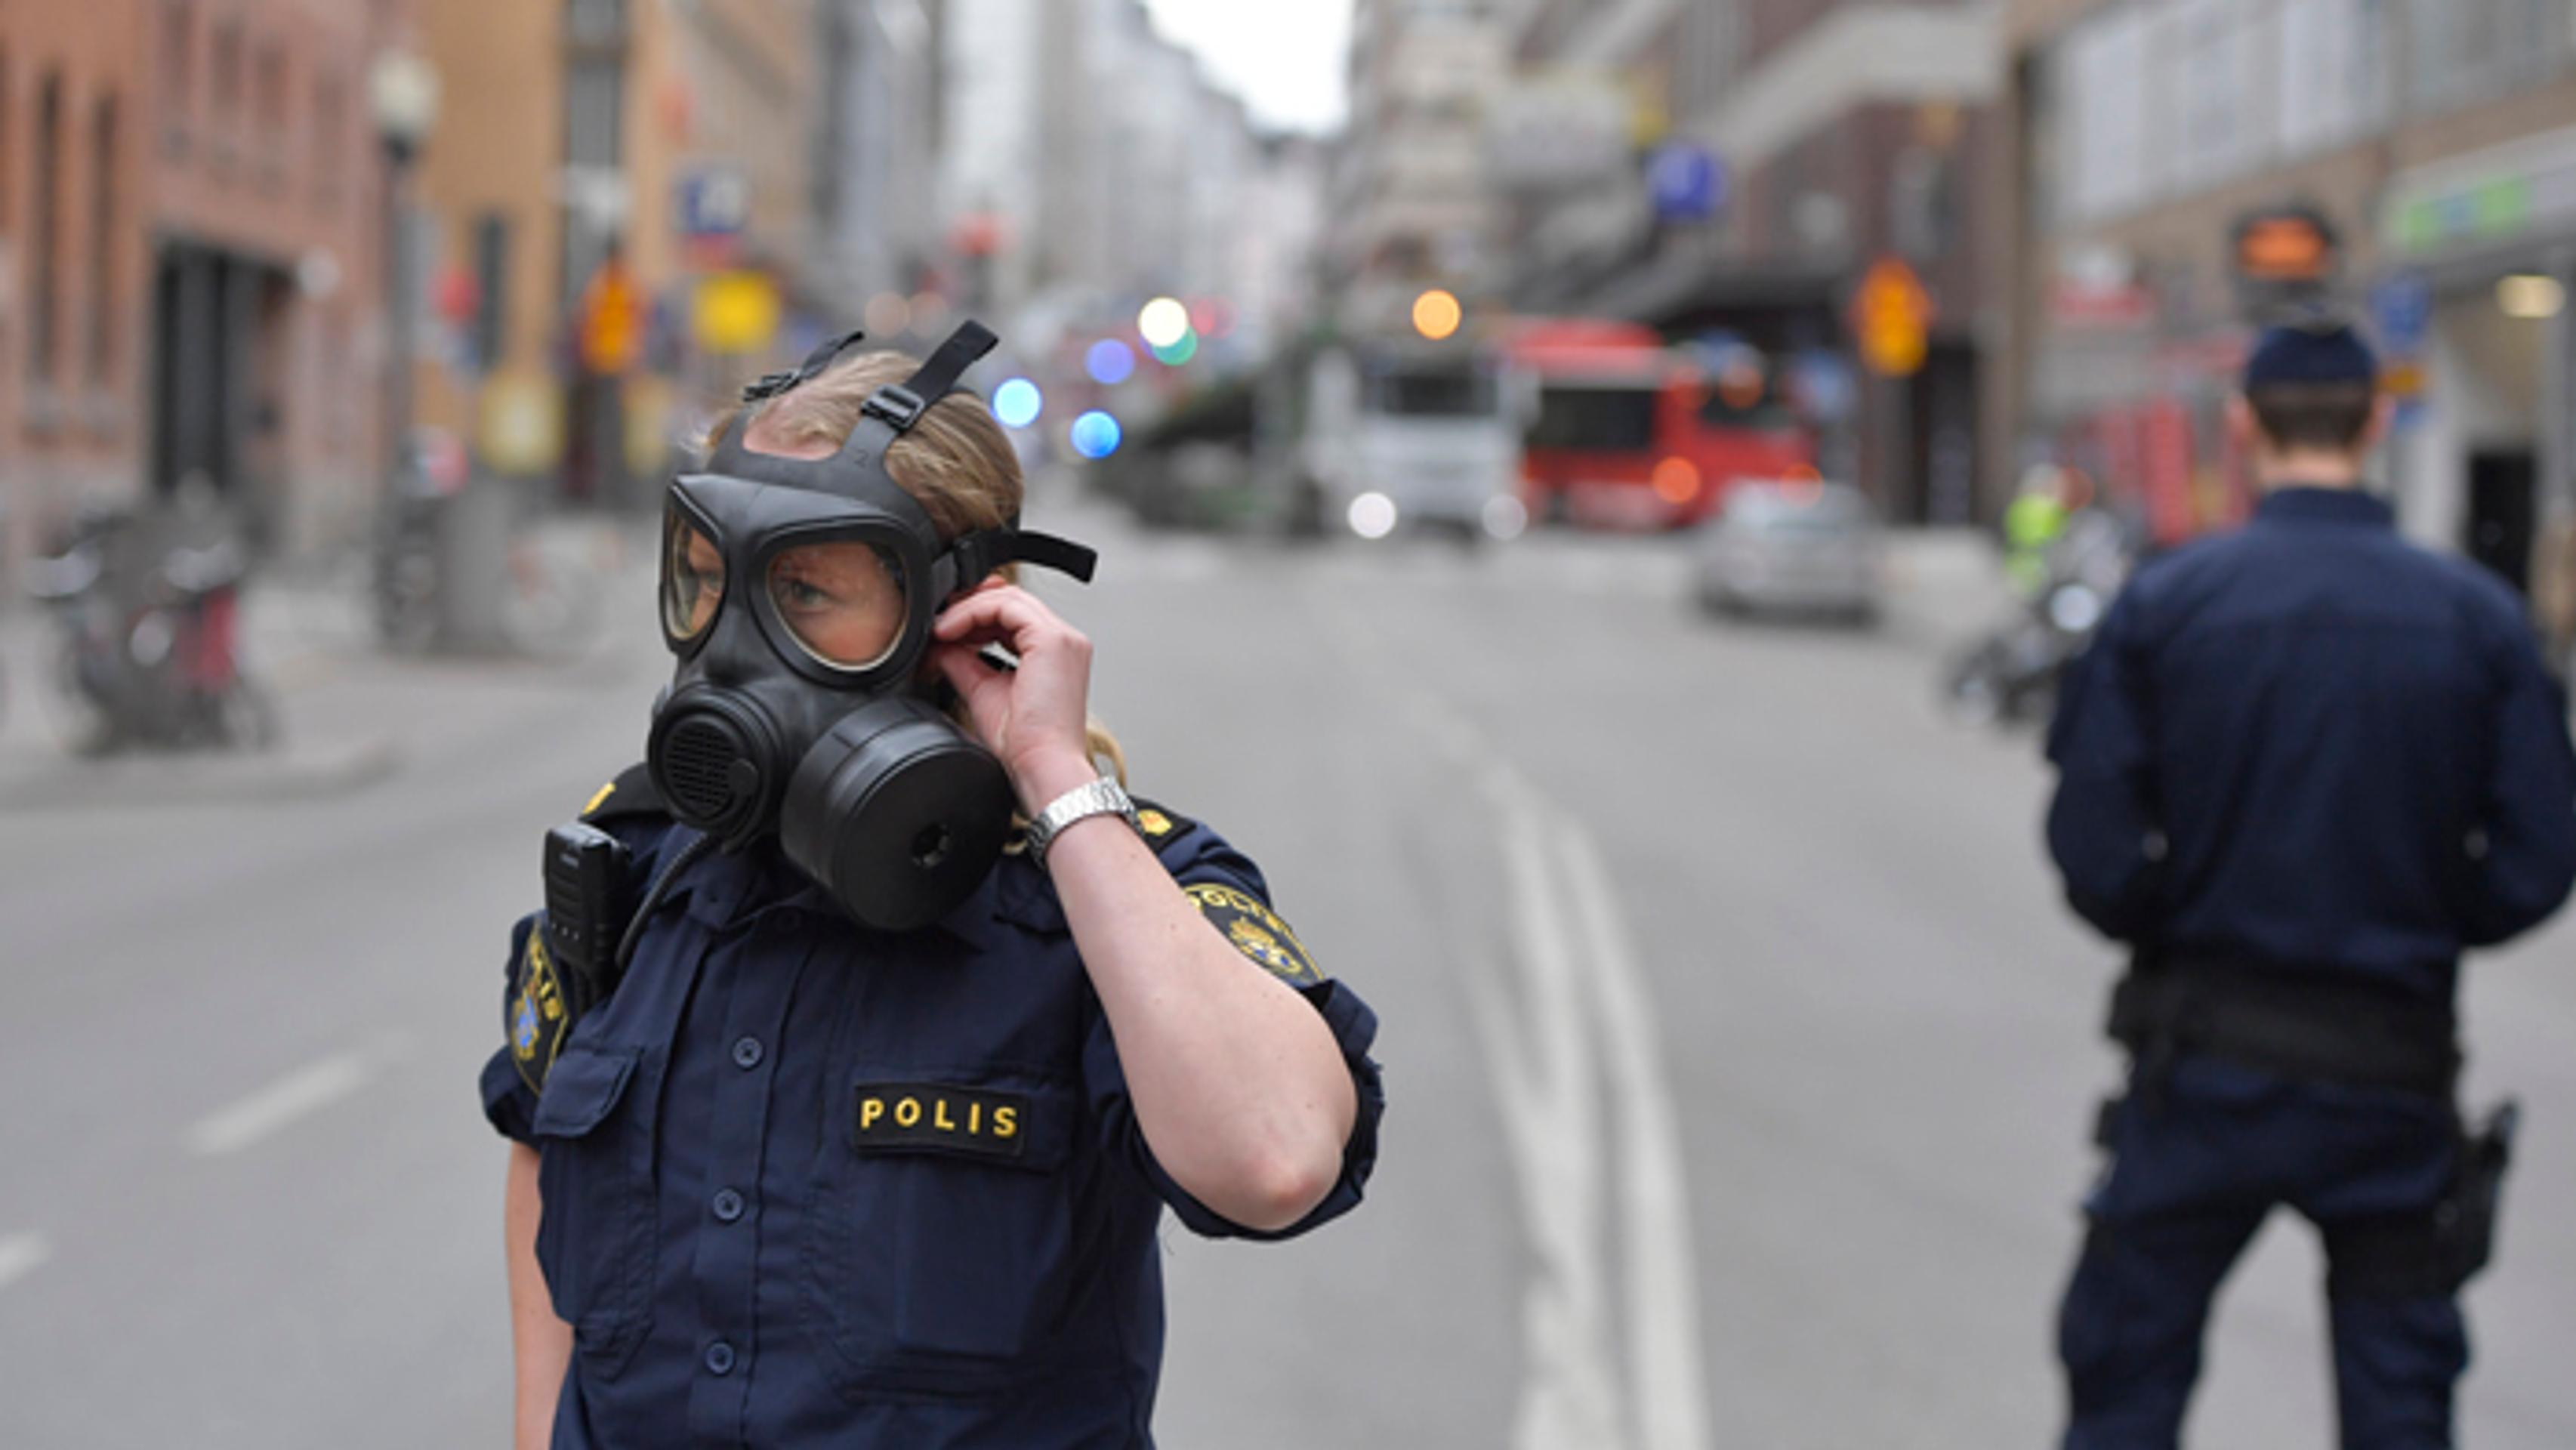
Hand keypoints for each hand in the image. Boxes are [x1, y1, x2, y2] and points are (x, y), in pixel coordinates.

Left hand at [929, 583, 1099, 808]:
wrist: (1041, 766)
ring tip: (940, 629)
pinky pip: (1006, 607)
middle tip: (937, 623)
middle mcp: (1065, 641)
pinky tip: (950, 630)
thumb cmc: (1024, 744)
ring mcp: (1063, 638)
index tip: (945, 627)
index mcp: (1054, 654)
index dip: (976, 614)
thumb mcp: (984, 691)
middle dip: (970, 606)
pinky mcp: (1052, 640)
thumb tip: (941, 644)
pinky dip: (973, 613)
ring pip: (1008, 598)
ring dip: (968, 609)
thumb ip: (964, 662)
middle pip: (1011, 600)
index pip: (1012, 614)